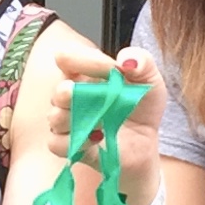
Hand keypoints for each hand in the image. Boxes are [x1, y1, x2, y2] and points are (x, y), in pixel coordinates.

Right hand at [48, 40, 166, 204]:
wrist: (145, 142)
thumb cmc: (141, 107)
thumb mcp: (150, 80)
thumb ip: (143, 61)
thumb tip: (126, 60)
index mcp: (85, 73)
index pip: (68, 58)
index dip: (84, 60)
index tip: (112, 67)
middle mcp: (71, 96)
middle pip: (59, 90)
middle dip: (72, 92)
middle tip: (94, 96)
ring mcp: (68, 122)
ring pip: (55, 117)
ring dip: (79, 119)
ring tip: (104, 121)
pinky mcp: (70, 146)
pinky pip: (57, 143)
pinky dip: (77, 141)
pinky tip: (98, 138)